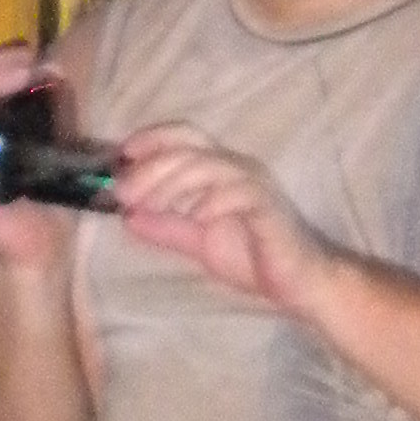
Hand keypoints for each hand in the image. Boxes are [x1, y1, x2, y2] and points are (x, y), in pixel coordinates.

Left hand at [107, 123, 332, 313]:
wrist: (297, 283)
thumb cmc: (253, 257)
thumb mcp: (197, 243)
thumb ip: (166, 229)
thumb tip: (127, 218)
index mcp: (220, 171)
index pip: (186, 137)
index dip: (154, 138)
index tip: (122, 154)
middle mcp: (237, 168)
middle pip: (190, 149)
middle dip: (151, 167)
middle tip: (123, 193)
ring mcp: (255, 184)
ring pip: (209, 165)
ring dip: (173, 182)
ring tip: (150, 205)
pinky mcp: (268, 206)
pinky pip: (239, 192)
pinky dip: (211, 201)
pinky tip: (194, 217)